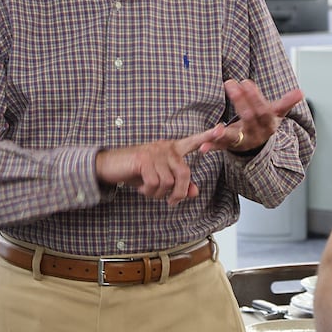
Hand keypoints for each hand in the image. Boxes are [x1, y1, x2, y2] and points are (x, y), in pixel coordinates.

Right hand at [95, 127, 219, 205]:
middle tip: (171, 202)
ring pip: (169, 182)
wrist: (109, 166)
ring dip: (159, 193)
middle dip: (180, 192)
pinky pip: (155, 183)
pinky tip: (141, 187)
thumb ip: (179, 185)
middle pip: (184, 174)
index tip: (222, 128)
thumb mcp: (160, 180)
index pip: (193, 141)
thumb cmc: (136, 172)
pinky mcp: (144, 160)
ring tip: (148, 190)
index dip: (208, 136)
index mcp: (172, 149)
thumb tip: (195, 192)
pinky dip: (149, 191)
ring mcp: (155, 152)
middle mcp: (166, 147)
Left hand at [201, 83, 304, 154]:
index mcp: (268, 125)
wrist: (258, 148)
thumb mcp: (276, 114)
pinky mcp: (228, 147)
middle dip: (240, 101)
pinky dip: (210, 147)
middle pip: (248, 118)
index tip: (246, 82)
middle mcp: (255, 135)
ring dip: (223, 133)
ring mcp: (241, 142)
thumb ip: (286, 103)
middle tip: (230, 83)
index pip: (263, 110)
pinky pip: (218, 147)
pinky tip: (201, 148)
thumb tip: (301, 92)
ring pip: (232, 137)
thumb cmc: (264, 124)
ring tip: (215, 129)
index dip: (255, 97)